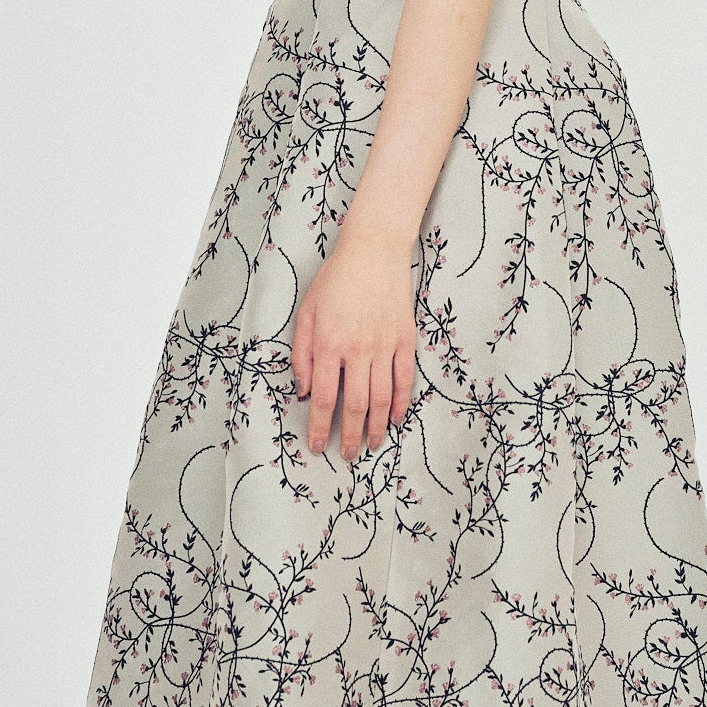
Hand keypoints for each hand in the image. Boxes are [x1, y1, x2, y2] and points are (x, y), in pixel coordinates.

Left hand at [291, 222, 417, 459]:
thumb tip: (302, 390)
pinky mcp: (405, 340)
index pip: (324, 398)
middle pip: (356, 405)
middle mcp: (358, 350)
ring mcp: (384, 346)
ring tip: (372, 444)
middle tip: (348, 455)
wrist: (374, 251)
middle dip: (351, 436)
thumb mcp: (307, 312)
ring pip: (382, 398)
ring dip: (377, 427)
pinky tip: (396, 418)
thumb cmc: (336, 279)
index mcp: (329, 344)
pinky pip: (404, 379)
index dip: (320, 426)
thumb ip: (301, 354)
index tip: (318, 445)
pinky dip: (401, 403)